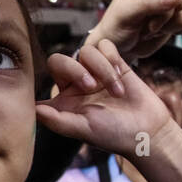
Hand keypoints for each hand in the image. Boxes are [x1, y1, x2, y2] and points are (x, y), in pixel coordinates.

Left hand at [35, 39, 171, 156]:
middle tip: (92, 87)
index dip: (49, 78)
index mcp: (63, 100)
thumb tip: (33, 110)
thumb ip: (57, 120)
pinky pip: (105, 46)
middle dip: (75, 70)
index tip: (66, 90)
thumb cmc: (114, 135)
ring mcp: (95, 72)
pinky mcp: (115, 63)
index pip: (44, 80)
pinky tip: (120, 75)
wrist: (148, 131)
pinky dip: (111, 58)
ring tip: (116, 91)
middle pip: (60, 60)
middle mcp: (75, 84)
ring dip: (102, 69)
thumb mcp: (83, 130)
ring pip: (85, 52)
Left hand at [84, 0, 181, 58]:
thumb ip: (147, 2)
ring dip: (166, 24)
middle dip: (161, 14)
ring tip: (149, 23)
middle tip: (143, 19)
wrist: (122, 44)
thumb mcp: (125, 14)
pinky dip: (173, 29)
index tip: (140, 11)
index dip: (158, 0)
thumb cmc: (116, 26)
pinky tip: (159, 26)